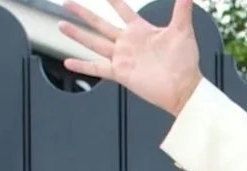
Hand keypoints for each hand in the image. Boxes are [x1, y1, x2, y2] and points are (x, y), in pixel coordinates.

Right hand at [59, 0, 202, 116]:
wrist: (183, 87)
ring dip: (77, 34)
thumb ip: (182, 9)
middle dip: (83, 13)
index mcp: (140, 30)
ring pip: (94, 42)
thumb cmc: (185, 61)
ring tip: (61, 25)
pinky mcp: (120, 73)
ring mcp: (122, 57)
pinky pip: (97, 68)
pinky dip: (82, 66)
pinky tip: (68, 62)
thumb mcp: (182, 30)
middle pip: (100, 23)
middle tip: (67, 3)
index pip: (122, 9)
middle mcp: (128, 42)